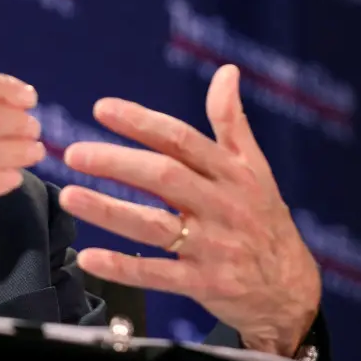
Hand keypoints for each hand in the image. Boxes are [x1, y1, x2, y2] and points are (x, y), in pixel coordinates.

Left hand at [57, 64, 321, 356]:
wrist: (290, 290)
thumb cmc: (264, 218)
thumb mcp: (256, 168)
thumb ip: (232, 121)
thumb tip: (227, 71)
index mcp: (230, 173)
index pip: (181, 139)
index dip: (141, 122)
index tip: (101, 108)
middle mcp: (221, 205)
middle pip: (164, 178)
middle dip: (117, 163)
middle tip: (73, 153)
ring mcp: (212, 246)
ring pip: (154, 226)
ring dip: (109, 211)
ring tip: (69, 196)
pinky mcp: (204, 283)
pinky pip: (158, 275)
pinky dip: (122, 268)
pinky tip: (89, 258)